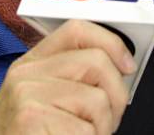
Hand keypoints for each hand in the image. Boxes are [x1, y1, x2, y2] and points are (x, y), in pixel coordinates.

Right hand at [0, 19, 135, 134]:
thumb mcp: (39, 100)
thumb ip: (68, 78)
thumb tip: (118, 66)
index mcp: (30, 64)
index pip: (76, 30)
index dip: (110, 42)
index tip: (127, 65)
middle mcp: (26, 75)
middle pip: (96, 63)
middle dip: (116, 96)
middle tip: (106, 122)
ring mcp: (27, 97)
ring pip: (97, 100)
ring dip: (102, 129)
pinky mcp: (32, 120)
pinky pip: (87, 132)